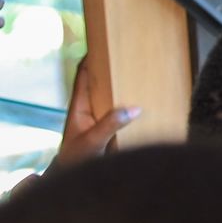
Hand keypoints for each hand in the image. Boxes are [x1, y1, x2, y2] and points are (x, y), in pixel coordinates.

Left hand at [49, 55, 139, 173]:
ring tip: (143, 75)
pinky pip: (121, 112)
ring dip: (123, 87)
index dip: (91, 58)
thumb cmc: (76, 160)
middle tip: (129, 55)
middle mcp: (88, 108)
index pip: (84, 75)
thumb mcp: (93, 142)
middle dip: (112, 68)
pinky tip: (146, 103)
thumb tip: (135, 109)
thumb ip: (111, 125)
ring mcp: (98, 118)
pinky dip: (131, 105)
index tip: (102, 43)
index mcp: (79, 106)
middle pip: (99, 81)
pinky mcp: (109, 128)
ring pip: (111, 96)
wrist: (73, 180)